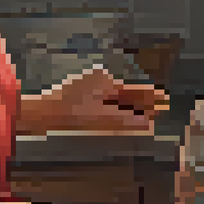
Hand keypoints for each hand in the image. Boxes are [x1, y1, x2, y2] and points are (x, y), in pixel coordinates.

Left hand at [32, 66, 169, 133]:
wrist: (38, 113)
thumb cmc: (69, 113)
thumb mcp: (101, 118)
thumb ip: (126, 120)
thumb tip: (146, 123)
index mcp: (105, 81)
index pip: (134, 91)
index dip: (150, 97)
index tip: (165, 97)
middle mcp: (97, 80)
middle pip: (124, 94)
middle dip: (140, 103)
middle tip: (158, 109)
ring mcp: (86, 87)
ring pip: (113, 98)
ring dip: (126, 107)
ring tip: (142, 115)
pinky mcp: (77, 96)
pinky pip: (102, 101)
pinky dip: (113, 109)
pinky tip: (116, 116)